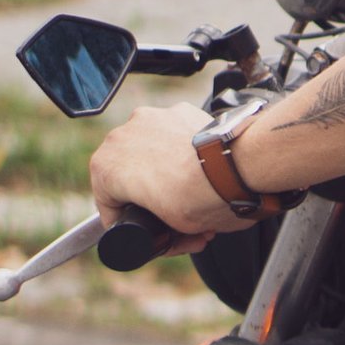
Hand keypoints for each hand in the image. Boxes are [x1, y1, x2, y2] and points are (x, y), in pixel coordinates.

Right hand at [88, 102, 246, 251]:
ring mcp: (149, 119)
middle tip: (184, 215)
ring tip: (199, 191)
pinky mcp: (179, 110)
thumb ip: (166, 231)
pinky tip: (207, 166)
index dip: (133, 224)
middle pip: (132, 175)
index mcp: (106, 170)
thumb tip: (176, 234)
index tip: (154, 233)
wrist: (239, 167)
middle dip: (156, 196)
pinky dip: (187, 149)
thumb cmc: (203, 198)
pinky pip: (176, 134)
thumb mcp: (178, 232)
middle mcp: (120, 138)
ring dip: (170, 170)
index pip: (111, 204)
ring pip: (152, 151)